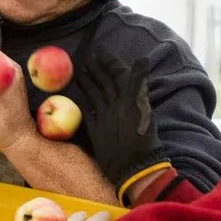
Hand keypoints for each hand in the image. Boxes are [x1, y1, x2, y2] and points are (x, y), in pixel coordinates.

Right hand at [75, 52, 168, 199]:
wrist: (134, 169)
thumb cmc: (137, 138)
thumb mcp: (136, 107)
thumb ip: (137, 83)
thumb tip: (144, 59)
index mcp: (128, 99)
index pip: (119, 75)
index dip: (111, 62)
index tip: (99, 51)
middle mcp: (118, 107)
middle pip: (106, 84)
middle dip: (97, 70)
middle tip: (84, 58)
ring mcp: (108, 120)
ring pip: (97, 97)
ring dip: (89, 84)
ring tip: (78, 72)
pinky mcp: (99, 134)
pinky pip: (89, 115)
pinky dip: (84, 105)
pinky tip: (76, 98)